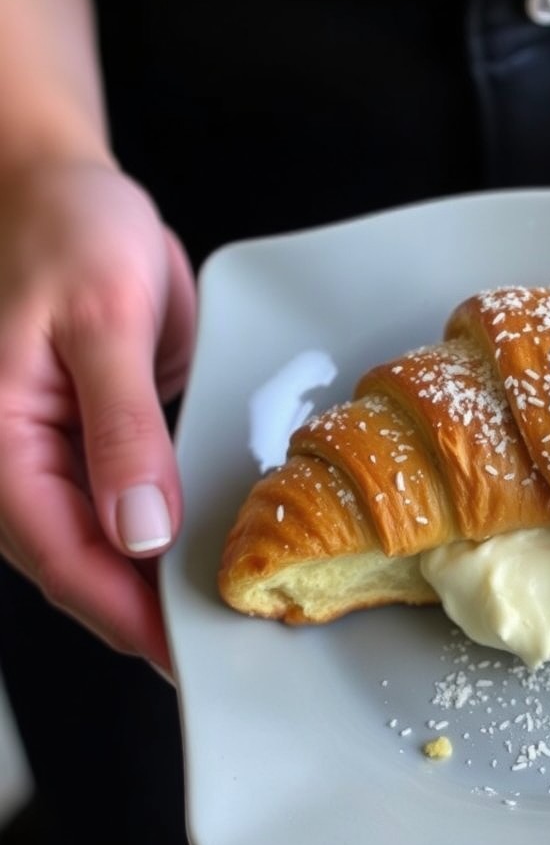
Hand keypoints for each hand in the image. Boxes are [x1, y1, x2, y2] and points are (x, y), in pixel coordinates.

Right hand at [0, 161, 195, 670]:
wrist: (63, 190)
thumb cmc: (65, 232)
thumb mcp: (101, 320)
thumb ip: (121, 428)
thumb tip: (138, 528)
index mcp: (1, 445)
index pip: (66, 561)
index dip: (128, 617)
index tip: (188, 655)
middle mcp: (24, 465)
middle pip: (86, 569)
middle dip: (150, 614)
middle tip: (229, 643)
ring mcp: (61, 458)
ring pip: (108, 548)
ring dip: (161, 584)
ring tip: (231, 611)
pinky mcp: (99, 442)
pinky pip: (130, 506)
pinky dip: (167, 536)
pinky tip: (211, 550)